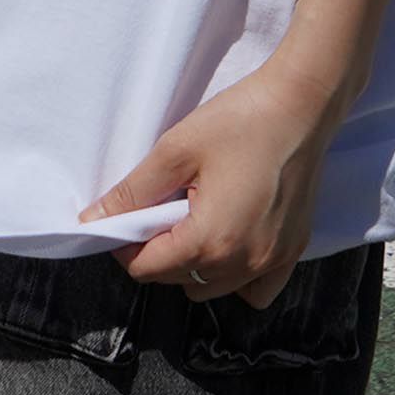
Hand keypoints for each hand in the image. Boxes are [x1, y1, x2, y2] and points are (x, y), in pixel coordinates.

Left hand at [75, 63, 351, 307]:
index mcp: (210, 241)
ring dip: (192, 264)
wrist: (301, 105)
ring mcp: (272, 262)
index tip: (123, 216)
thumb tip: (93, 221)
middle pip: (178, 279)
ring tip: (192, 216)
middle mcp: (243, 264)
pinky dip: (235, 276)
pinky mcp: (292, 252)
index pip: (148, 268)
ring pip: (212, 287)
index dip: (124, 244)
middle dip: (157, 251)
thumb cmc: (238, 120)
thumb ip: (132, 192)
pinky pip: (254, 290)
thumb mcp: (175, 149)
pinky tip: (229, 240)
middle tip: (158, 207)